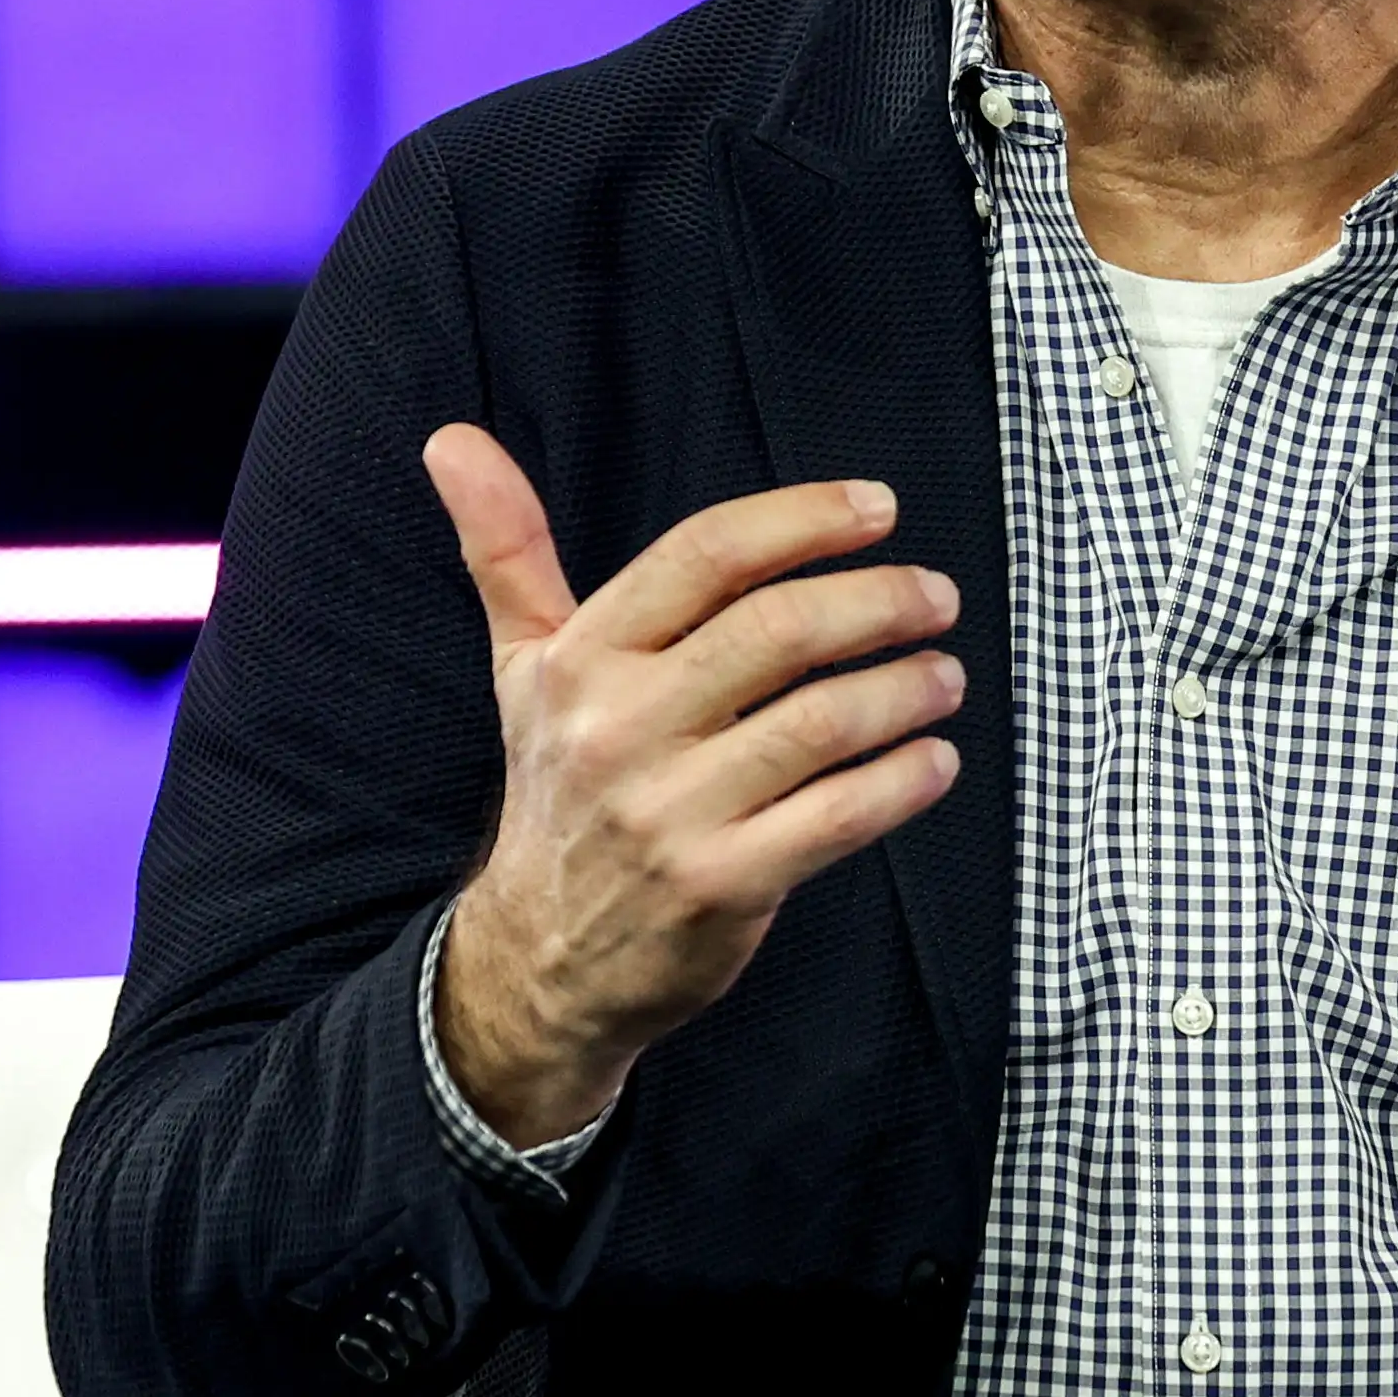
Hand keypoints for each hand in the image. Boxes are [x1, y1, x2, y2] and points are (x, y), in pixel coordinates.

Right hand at [419, 424, 965, 1151]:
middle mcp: (618, 728)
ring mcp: (670, 812)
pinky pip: (839, 816)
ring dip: (904, 689)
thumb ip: (507, 550)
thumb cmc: (558, 786)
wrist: (542, 958)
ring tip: (945, 675)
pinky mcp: (722, 886)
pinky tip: (934, 759)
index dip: (804, 519)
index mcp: (581, 659)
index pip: (706, 555)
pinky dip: (904, 781)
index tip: (880, 508)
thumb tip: (452, 438)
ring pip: (820, 722)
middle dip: (879, 600)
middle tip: (936, 596)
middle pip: (776, 631)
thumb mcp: (522, 668)